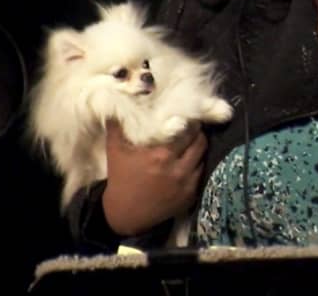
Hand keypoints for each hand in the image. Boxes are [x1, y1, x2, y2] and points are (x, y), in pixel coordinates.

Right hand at [101, 120, 206, 236]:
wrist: (125, 213)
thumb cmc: (120, 178)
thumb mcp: (115, 150)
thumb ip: (117, 126)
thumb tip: (116, 105)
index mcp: (160, 155)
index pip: (186, 131)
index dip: (188, 121)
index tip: (187, 115)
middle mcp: (177, 169)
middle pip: (199, 142)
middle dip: (197, 132)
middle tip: (192, 126)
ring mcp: (186, 184)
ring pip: (202, 157)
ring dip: (198, 148)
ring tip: (193, 140)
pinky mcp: (190, 196)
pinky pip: (200, 174)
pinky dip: (196, 165)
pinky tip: (189, 159)